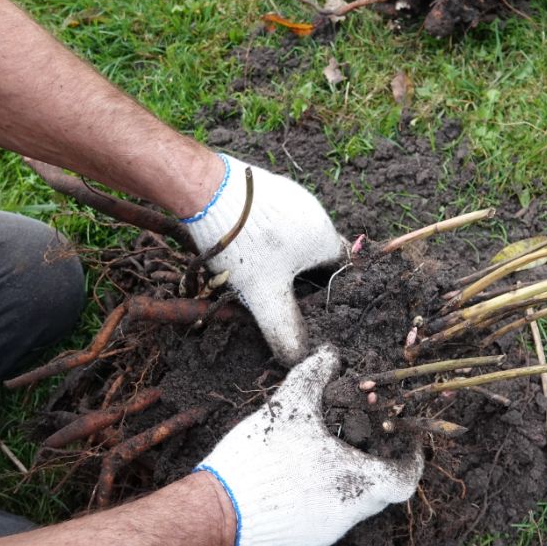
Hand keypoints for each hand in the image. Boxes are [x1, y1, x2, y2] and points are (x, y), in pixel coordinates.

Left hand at [181, 154, 346, 362]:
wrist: (207, 189)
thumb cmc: (244, 244)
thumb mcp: (264, 295)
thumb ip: (284, 329)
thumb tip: (299, 357)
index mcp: (325, 238)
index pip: (339, 272)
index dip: (325, 295)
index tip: (305, 309)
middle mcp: (316, 213)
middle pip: (315, 256)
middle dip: (299, 279)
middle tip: (276, 295)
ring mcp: (292, 197)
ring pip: (294, 237)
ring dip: (280, 258)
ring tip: (256, 273)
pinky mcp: (268, 188)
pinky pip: (275, 221)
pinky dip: (265, 238)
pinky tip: (243, 248)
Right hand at [195, 345, 422, 545]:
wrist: (217, 513)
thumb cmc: (260, 459)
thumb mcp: (290, 405)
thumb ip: (315, 373)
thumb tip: (331, 353)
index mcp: (357, 483)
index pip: (405, 479)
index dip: (411, 458)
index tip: (405, 439)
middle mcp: (349, 514)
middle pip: (380, 489)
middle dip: (375, 459)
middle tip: (362, 432)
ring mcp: (327, 532)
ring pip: (354, 503)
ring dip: (348, 475)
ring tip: (326, 448)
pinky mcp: (304, 541)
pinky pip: (328, 515)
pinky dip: (326, 492)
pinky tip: (301, 472)